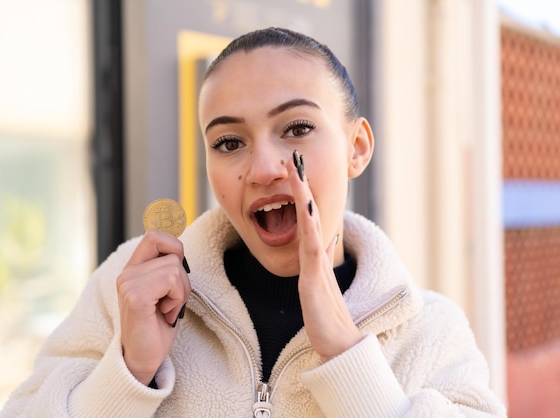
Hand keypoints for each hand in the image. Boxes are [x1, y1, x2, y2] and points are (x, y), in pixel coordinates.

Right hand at [116, 230, 190, 384]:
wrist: (143, 358)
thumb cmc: (157, 326)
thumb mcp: (165, 291)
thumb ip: (168, 269)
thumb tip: (179, 250)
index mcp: (133, 269)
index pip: (155, 235)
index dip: (174, 246)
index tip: (178, 272)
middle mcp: (127, 273)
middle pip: (173, 254)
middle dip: (183, 280)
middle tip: (172, 302)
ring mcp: (128, 283)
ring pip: (175, 268)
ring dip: (180, 293)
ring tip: (166, 310)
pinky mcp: (134, 296)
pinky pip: (171, 281)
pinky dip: (176, 299)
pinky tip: (164, 314)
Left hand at [288, 152, 362, 361]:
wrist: (340, 345)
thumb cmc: (327, 319)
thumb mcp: (318, 284)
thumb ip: (317, 262)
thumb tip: (320, 241)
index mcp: (316, 256)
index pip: (307, 218)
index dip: (301, 194)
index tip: (294, 172)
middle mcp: (318, 255)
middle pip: (309, 213)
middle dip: (302, 185)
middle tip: (295, 159)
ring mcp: (317, 265)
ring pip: (309, 223)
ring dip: (303, 196)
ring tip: (296, 172)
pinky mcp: (314, 279)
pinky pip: (310, 246)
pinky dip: (307, 224)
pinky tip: (304, 206)